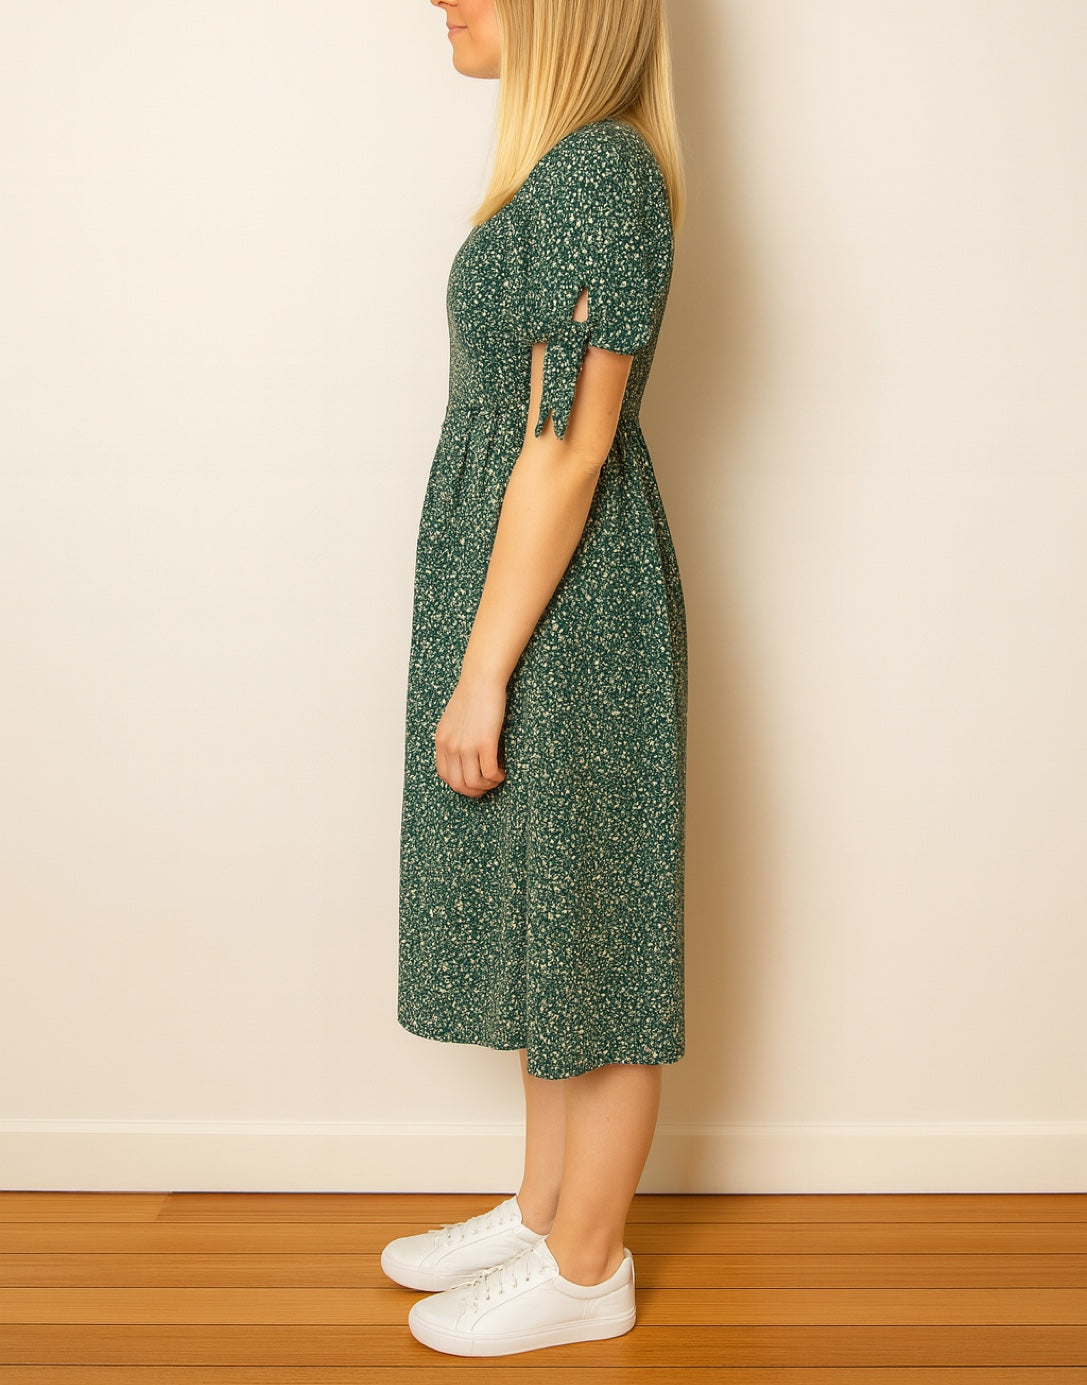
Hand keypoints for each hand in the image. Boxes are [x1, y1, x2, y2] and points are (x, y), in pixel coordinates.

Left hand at [434, 672, 506, 796]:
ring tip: (497, 777)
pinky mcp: (484, 742)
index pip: (444, 775)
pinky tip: (503, 771)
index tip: (474, 779)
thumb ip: (453, 737)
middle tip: (487, 785)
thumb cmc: (472, 695)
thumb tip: (463, 753)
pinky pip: (489, 773)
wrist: (481, 678)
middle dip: (474, 791)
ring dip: (487, 786)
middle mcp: (450, 746)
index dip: (460, 783)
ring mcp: (466, 746)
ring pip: (474, 783)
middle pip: (458, 785)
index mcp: (441, 741)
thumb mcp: (452, 719)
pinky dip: (497, 778)